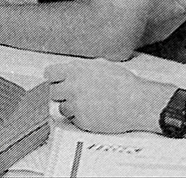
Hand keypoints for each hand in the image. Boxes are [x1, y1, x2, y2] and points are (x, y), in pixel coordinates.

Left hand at [46, 60, 172, 133]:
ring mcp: (76, 105)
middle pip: (53, 92)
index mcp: (76, 70)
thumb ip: (81, 68)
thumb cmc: (123, 84)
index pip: (50, 73)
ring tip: (87, 104)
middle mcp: (73, 87)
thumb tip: (71, 70)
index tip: (57, 81)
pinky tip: (93, 112)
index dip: (54, 78)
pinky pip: (73, 120)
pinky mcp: (82, 121)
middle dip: (62, 93)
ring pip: (62, 108)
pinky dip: (80, 118)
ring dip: (70, 107)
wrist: (136, 102)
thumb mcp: (100, 65)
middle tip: (73, 94)